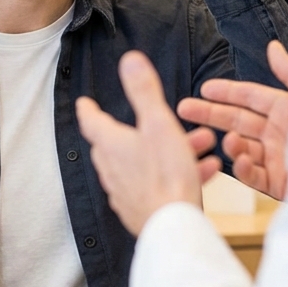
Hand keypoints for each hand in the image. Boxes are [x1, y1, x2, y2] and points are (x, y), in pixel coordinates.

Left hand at [76, 51, 224, 234]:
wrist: (173, 225)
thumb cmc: (166, 175)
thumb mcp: (159, 124)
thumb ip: (144, 92)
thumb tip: (130, 60)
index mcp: (112, 145)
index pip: (92, 122)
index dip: (89, 109)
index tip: (85, 102)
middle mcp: (112, 169)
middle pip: (118, 143)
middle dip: (143, 129)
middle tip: (163, 120)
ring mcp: (126, 192)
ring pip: (144, 163)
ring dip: (168, 151)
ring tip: (200, 145)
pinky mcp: (141, 210)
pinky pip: (157, 184)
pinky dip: (175, 174)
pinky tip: (202, 172)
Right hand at [178, 41, 287, 200]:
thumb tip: (272, 47)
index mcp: (287, 109)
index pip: (251, 97)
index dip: (227, 91)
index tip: (203, 87)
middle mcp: (280, 132)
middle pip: (238, 120)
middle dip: (211, 114)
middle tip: (183, 108)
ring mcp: (278, 158)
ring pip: (243, 148)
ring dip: (231, 143)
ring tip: (227, 139)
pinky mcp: (281, 183)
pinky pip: (256, 175)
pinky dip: (245, 167)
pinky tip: (239, 159)